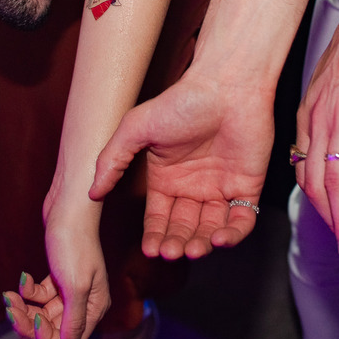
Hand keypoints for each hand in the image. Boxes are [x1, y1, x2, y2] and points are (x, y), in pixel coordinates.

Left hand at [3, 204, 108, 338]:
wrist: (68, 207)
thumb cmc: (75, 242)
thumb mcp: (75, 286)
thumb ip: (73, 320)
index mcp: (95, 306)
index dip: (45, 334)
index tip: (30, 318)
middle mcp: (85, 301)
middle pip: (52, 327)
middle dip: (28, 320)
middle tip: (10, 306)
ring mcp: (70, 288)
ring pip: (42, 312)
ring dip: (24, 306)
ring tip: (10, 294)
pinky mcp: (57, 275)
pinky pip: (39, 295)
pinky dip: (27, 290)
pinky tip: (22, 278)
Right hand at [91, 68, 272, 258]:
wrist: (226, 86)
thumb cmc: (181, 101)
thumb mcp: (135, 128)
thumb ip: (112, 160)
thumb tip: (91, 192)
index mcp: (166, 177)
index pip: (158, 217)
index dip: (154, 236)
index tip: (151, 250)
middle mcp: (192, 186)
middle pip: (183, 227)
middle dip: (176, 243)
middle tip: (171, 252)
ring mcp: (220, 187)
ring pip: (210, 229)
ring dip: (200, 243)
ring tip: (192, 248)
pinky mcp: (247, 186)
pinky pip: (242, 220)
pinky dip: (232, 235)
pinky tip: (218, 238)